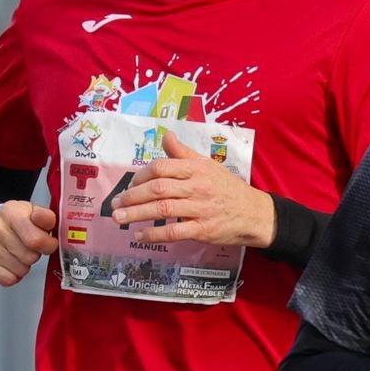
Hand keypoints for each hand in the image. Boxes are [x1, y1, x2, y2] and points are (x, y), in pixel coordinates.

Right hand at [0, 200, 58, 285]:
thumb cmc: (16, 224)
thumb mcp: (33, 213)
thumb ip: (46, 217)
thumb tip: (49, 221)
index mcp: (10, 211)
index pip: (36, 240)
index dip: (48, 245)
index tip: (48, 243)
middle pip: (29, 257)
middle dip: (34, 255)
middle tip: (28, 248)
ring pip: (20, 270)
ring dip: (24, 266)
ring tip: (18, 254)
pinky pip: (7, 279)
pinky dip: (13, 276)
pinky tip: (9, 265)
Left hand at [110, 130, 274, 246]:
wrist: (253, 213)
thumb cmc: (227, 188)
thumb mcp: (207, 165)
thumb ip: (183, 153)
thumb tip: (166, 135)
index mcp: (196, 169)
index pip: (162, 167)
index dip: (141, 176)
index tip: (130, 184)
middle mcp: (197, 187)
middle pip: (158, 189)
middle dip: (132, 196)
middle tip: (115, 204)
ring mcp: (200, 209)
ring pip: (163, 210)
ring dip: (137, 214)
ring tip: (119, 219)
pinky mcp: (203, 230)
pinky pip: (174, 232)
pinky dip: (154, 234)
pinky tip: (140, 235)